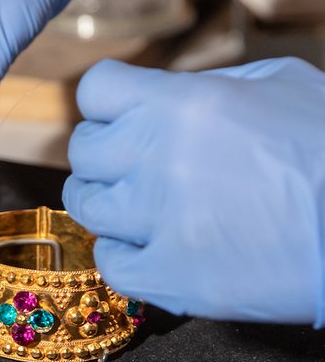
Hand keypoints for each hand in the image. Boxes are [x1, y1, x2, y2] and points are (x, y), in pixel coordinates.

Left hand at [63, 57, 324, 326]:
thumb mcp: (278, 84)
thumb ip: (210, 87)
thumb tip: (171, 97)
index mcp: (181, 103)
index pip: (95, 90)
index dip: (108, 103)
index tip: (124, 117)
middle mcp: (157, 159)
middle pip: (84, 151)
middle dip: (107, 155)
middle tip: (134, 167)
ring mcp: (159, 222)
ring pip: (87, 207)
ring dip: (108, 204)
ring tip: (138, 208)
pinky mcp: (172, 277)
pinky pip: (110, 264)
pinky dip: (121, 256)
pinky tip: (147, 248)